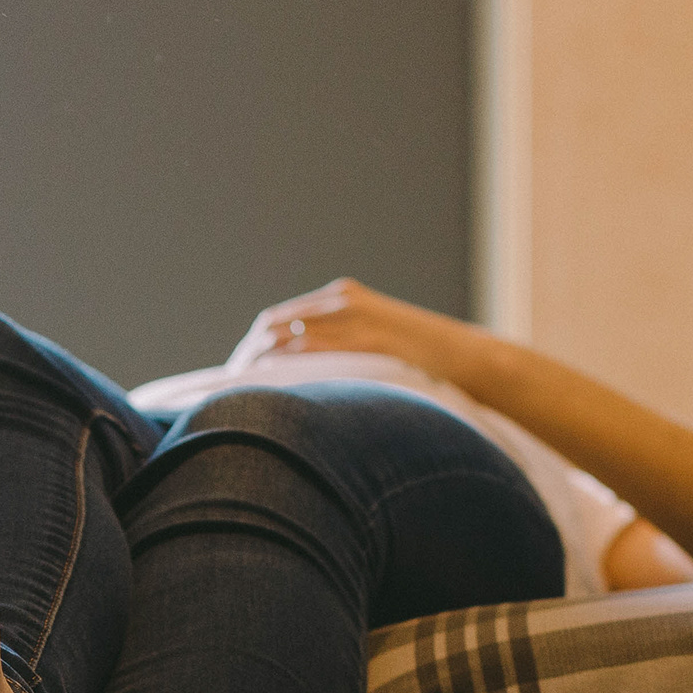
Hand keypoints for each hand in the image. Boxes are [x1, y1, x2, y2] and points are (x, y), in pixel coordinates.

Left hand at [233, 276, 480, 384]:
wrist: (465, 359)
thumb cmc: (418, 361)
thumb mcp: (373, 345)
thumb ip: (338, 350)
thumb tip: (298, 379)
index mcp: (340, 298)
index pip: (278, 321)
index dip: (252, 348)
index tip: (235, 375)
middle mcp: (341, 302)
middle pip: (273, 327)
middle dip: (247, 357)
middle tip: (227, 389)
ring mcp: (355, 318)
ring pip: (287, 338)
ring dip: (259, 365)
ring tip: (240, 393)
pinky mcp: (368, 338)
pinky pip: (315, 351)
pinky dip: (287, 368)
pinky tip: (271, 388)